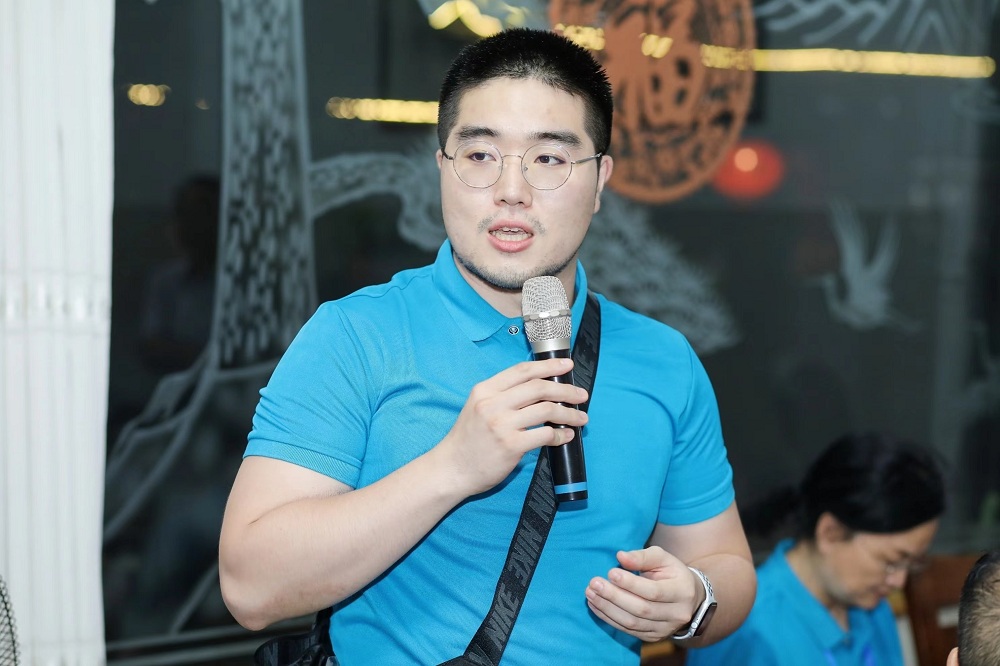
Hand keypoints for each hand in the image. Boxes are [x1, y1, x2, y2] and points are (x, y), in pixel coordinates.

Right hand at [436, 358, 588, 496]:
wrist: (451, 469)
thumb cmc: (468, 440)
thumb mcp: (478, 407)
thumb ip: (502, 396)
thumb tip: (540, 390)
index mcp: (485, 390)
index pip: (522, 370)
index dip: (548, 366)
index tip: (567, 365)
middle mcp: (492, 404)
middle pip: (539, 387)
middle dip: (566, 390)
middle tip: (582, 395)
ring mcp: (501, 425)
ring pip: (546, 410)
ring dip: (569, 413)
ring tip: (581, 418)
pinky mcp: (511, 446)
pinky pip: (545, 435)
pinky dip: (560, 435)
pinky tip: (565, 436)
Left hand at [585, 547, 701, 641]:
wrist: (688, 599)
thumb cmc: (671, 573)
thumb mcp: (662, 558)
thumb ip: (642, 556)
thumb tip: (620, 557)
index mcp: (682, 591)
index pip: (654, 591)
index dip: (631, 584)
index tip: (610, 573)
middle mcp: (676, 614)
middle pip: (641, 609)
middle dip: (615, 596)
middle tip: (594, 584)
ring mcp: (665, 629)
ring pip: (633, 623)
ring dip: (607, 609)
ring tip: (590, 594)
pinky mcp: (653, 637)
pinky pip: (628, 630)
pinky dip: (609, 618)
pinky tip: (595, 606)